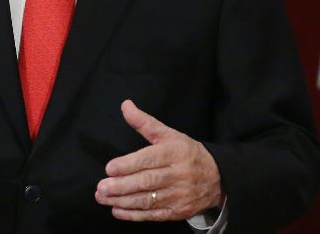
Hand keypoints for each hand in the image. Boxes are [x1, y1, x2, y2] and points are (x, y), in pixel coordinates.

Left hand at [95, 100, 222, 221]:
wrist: (218, 178)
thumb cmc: (187, 153)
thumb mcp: (169, 134)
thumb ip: (145, 122)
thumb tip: (125, 105)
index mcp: (175, 153)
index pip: (149, 159)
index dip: (129, 165)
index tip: (110, 168)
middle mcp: (178, 175)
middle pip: (147, 182)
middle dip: (122, 186)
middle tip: (101, 187)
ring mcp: (179, 196)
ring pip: (148, 200)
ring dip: (123, 201)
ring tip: (103, 198)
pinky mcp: (178, 212)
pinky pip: (153, 215)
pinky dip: (134, 215)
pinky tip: (117, 210)